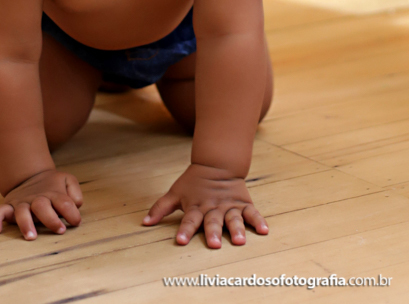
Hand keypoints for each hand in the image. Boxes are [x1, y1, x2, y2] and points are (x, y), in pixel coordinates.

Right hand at [0, 169, 82, 239]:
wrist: (31, 175)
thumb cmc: (53, 185)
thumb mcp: (67, 181)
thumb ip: (74, 192)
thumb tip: (75, 204)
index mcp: (53, 194)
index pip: (64, 203)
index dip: (71, 213)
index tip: (76, 222)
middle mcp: (37, 199)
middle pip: (42, 207)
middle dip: (51, 219)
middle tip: (60, 230)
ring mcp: (22, 203)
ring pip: (22, 212)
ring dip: (26, 224)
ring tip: (31, 237)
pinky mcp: (9, 206)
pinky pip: (0, 211)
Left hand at [142, 163, 268, 247]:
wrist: (217, 164)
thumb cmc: (193, 182)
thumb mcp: (175, 193)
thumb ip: (161, 208)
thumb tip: (144, 223)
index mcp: (196, 206)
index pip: (189, 220)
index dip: (185, 230)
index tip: (180, 240)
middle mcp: (213, 208)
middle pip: (212, 222)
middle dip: (212, 233)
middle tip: (213, 244)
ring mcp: (229, 207)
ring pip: (233, 219)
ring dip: (236, 230)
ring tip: (240, 241)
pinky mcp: (243, 204)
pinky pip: (252, 213)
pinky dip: (259, 221)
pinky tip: (264, 230)